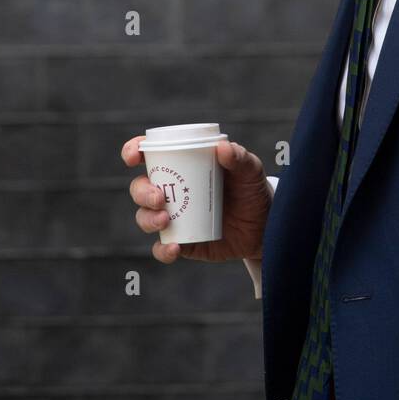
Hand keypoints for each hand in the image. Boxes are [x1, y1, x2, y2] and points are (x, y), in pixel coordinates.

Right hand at [121, 137, 272, 264]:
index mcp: (181, 165)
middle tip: (159, 198)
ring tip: (166, 220)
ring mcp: (173, 218)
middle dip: (141, 192)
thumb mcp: (250, 171)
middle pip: (139, 188)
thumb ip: (239, 158)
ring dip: (148, 219)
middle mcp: (171, 191)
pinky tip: (175, 248)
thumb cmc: (252, 189)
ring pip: (144, 218)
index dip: (132, 151)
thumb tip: (222, 148)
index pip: (148, 154)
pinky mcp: (181, 243)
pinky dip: (163, 250)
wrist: (265, 226)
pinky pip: (161, 249)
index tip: (133, 157)